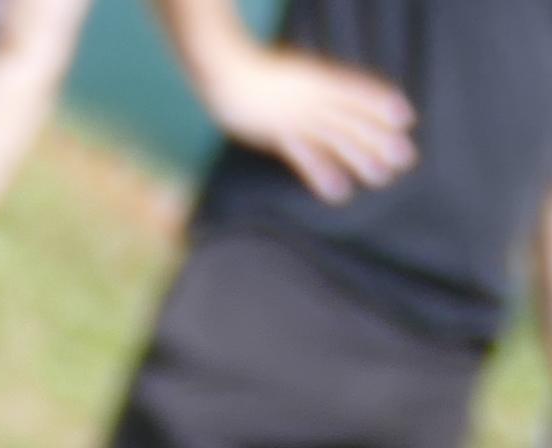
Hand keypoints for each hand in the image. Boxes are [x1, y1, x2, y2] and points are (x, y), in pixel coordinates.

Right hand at [196, 47, 416, 197]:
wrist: (225, 72)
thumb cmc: (254, 76)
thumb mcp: (290, 77)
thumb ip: (308, 87)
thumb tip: (325, 99)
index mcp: (320, 80)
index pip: (360, 91)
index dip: (383, 104)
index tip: (406, 118)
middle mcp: (315, 98)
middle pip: (355, 119)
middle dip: (381, 139)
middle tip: (406, 159)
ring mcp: (298, 115)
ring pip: (337, 138)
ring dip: (361, 158)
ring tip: (382, 178)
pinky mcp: (278, 133)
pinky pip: (305, 156)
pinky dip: (323, 173)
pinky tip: (339, 191)